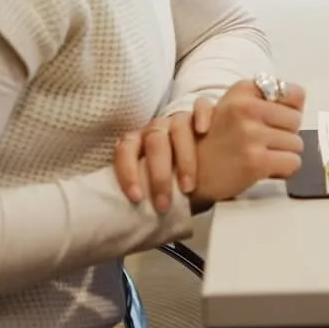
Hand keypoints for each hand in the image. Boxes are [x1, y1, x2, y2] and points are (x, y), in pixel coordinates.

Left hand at [113, 98, 215, 213]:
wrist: (202, 158)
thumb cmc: (173, 174)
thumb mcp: (156, 182)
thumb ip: (149, 190)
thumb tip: (140, 222)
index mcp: (138, 141)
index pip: (125, 150)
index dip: (127, 173)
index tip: (137, 198)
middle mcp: (157, 127)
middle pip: (154, 142)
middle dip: (159, 175)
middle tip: (164, 204)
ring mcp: (180, 118)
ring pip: (178, 127)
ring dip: (184, 159)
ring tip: (188, 186)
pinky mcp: (202, 113)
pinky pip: (201, 106)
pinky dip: (201, 115)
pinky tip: (203, 130)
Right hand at [189, 77, 307, 210]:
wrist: (185, 175)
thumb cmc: (215, 142)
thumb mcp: (232, 107)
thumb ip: (263, 100)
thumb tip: (299, 105)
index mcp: (243, 92)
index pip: (295, 94)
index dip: (290, 110)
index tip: (277, 121)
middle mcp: (246, 108)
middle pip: (296, 121)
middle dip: (285, 135)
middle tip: (265, 144)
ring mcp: (251, 135)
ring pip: (296, 144)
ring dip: (283, 154)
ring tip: (260, 157)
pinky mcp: (256, 161)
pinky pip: (292, 163)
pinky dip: (283, 170)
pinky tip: (265, 170)